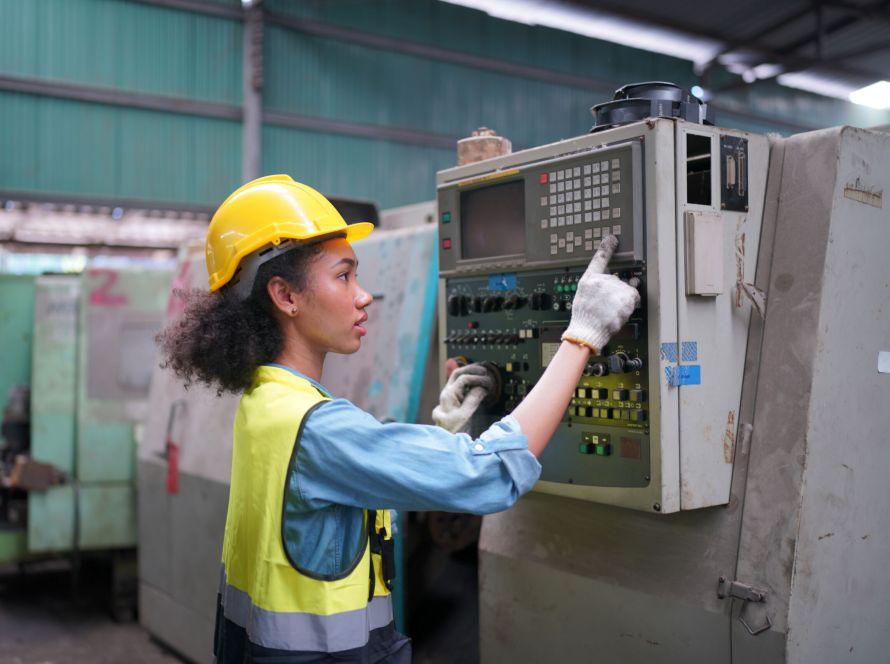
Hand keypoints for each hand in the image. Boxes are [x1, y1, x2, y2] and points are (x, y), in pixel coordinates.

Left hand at [432, 363, 495, 432]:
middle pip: (457, 374)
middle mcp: (446, 394)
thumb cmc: (453, 432)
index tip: (487, 381)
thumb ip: (473, 399)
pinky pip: (459, 386)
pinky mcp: (452, 402)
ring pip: (457, 379)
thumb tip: (482, 387)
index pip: (463, 379)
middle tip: (484, 370)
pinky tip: (476, 383)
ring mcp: (448, 397)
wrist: (445, 442)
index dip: (477, 377)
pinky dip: (468, 382)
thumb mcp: (465, 416)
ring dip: (469, 374)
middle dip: (471, 369)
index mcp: (448, 395)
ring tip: (481, 373)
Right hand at [561, 235, 640, 352]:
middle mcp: (603, 280)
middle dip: (616, 290)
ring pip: (627, 289)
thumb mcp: (582, 296)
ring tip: (613, 309)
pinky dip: (630, 305)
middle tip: (608, 304)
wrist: (587, 331)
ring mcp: (616, 288)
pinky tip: (619, 312)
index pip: (600, 258)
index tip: (612, 239)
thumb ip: (594, 285)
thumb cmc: (584, 317)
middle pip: (617, 279)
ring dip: (624, 298)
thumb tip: (607, 279)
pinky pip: (634, 298)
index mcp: (590, 278)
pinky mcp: (626, 297)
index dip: (607, 247)